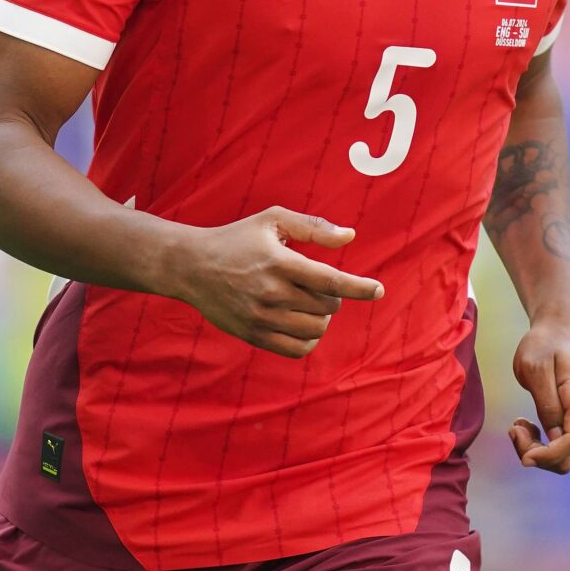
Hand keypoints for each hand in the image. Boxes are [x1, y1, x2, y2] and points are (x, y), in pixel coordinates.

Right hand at [164, 206, 383, 358]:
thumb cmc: (237, 238)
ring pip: (315, 329)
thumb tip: (350, 237)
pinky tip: (305, 325)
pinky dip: (310, 340)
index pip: (330, 280)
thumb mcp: (272, 221)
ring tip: (311, 304)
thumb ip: (313, 227)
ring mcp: (262, 317)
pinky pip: (296, 349)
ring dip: (322, 317)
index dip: (359, 287)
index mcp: (280, 263)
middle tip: (316, 285)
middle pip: (326, 306)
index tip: (378, 290)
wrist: (191, 266)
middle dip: (331, 296)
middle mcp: (272, 293)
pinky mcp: (253, 334)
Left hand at [508, 319, 569, 473]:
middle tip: (514, 429)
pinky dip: (541, 446)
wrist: (559, 336)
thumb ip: (546, 404)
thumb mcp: (535, 369)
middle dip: (537, 455)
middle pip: (568, 458)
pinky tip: (527, 426)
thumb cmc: (544, 347)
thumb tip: (553, 437)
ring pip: (564, 458)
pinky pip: (561, 450)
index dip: (548, 455)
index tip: (522, 454)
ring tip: (518, 425)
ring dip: (536, 450)